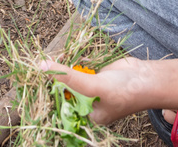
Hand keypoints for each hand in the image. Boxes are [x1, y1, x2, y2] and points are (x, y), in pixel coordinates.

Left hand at [38, 56, 157, 124]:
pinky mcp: (92, 77)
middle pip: (60, 94)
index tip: (30, 83)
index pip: (59, 109)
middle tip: (33, 68)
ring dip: (57, 72)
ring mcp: (88, 91)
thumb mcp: (93, 86)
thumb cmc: (125, 91)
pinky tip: (58, 59)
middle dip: (49, 82)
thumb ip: (68, 78)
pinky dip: (67, 66)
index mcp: (85, 117)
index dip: (45, 96)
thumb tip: (42, 67)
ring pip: (67, 81)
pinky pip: (75, 72)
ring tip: (43, 61)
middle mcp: (85, 106)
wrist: (147, 78)